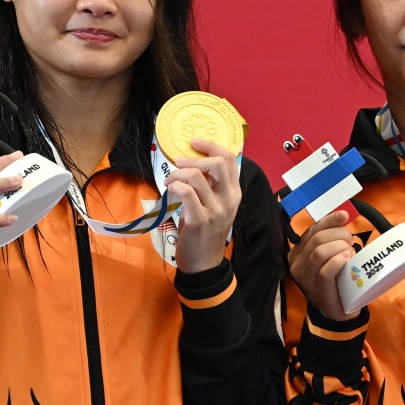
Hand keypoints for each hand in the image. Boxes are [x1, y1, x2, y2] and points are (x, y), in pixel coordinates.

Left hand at [165, 137, 241, 273]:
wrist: (204, 263)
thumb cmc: (206, 232)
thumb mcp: (215, 206)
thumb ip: (210, 187)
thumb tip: (193, 164)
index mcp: (234, 193)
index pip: (230, 159)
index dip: (211, 146)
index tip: (195, 142)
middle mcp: (228, 199)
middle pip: (217, 163)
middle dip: (194, 159)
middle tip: (180, 163)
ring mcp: (215, 210)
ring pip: (196, 176)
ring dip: (178, 173)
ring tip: (170, 180)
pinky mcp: (199, 220)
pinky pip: (186, 192)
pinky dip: (175, 185)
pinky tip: (170, 188)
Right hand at [287, 210, 357, 320]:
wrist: (337, 309)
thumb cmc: (334, 278)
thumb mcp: (328, 255)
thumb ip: (330, 238)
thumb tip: (343, 216)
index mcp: (298, 251)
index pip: (312, 230)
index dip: (329, 221)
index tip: (345, 216)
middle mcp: (296, 263)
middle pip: (317, 239)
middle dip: (339, 235)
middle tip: (351, 242)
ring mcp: (305, 277)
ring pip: (320, 252)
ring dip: (340, 247)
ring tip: (350, 252)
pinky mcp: (317, 289)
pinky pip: (325, 271)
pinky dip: (338, 261)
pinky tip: (347, 258)